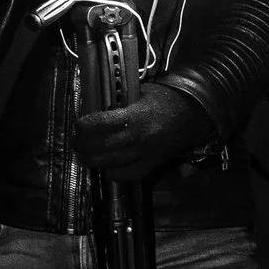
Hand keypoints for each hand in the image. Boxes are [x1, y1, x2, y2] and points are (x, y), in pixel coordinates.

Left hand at [73, 82, 213, 183]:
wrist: (193, 115)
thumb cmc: (166, 100)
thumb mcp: (142, 93)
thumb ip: (120, 102)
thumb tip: (96, 108)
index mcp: (136, 115)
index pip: (101, 123)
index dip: (85, 125)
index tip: (79, 124)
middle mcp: (139, 136)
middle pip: (101, 146)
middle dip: (82, 145)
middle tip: (75, 142)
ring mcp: (145, 152)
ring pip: (110, 163)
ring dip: (91, 161)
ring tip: (83, 156)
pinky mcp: (151, 163)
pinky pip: (127, 175)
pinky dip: (113, 174)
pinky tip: (106, 167)